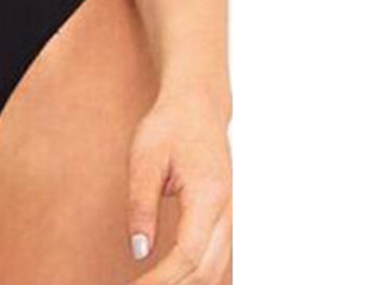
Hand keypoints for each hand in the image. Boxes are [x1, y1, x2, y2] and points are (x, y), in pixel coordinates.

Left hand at [127, 90, 231, 283]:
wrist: (197, 104)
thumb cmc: (170, 125)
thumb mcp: (144, 158)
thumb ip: (141, 205)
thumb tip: (138, 251)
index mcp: (208, 195)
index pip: (188, 255)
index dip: (163, 280)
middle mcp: (227, 211)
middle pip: (207, 270)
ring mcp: (231, 215)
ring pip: (217, 269)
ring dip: (187, 284)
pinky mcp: (226, 217)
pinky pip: (217, 257)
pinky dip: (197, 274)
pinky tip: (174, 278)